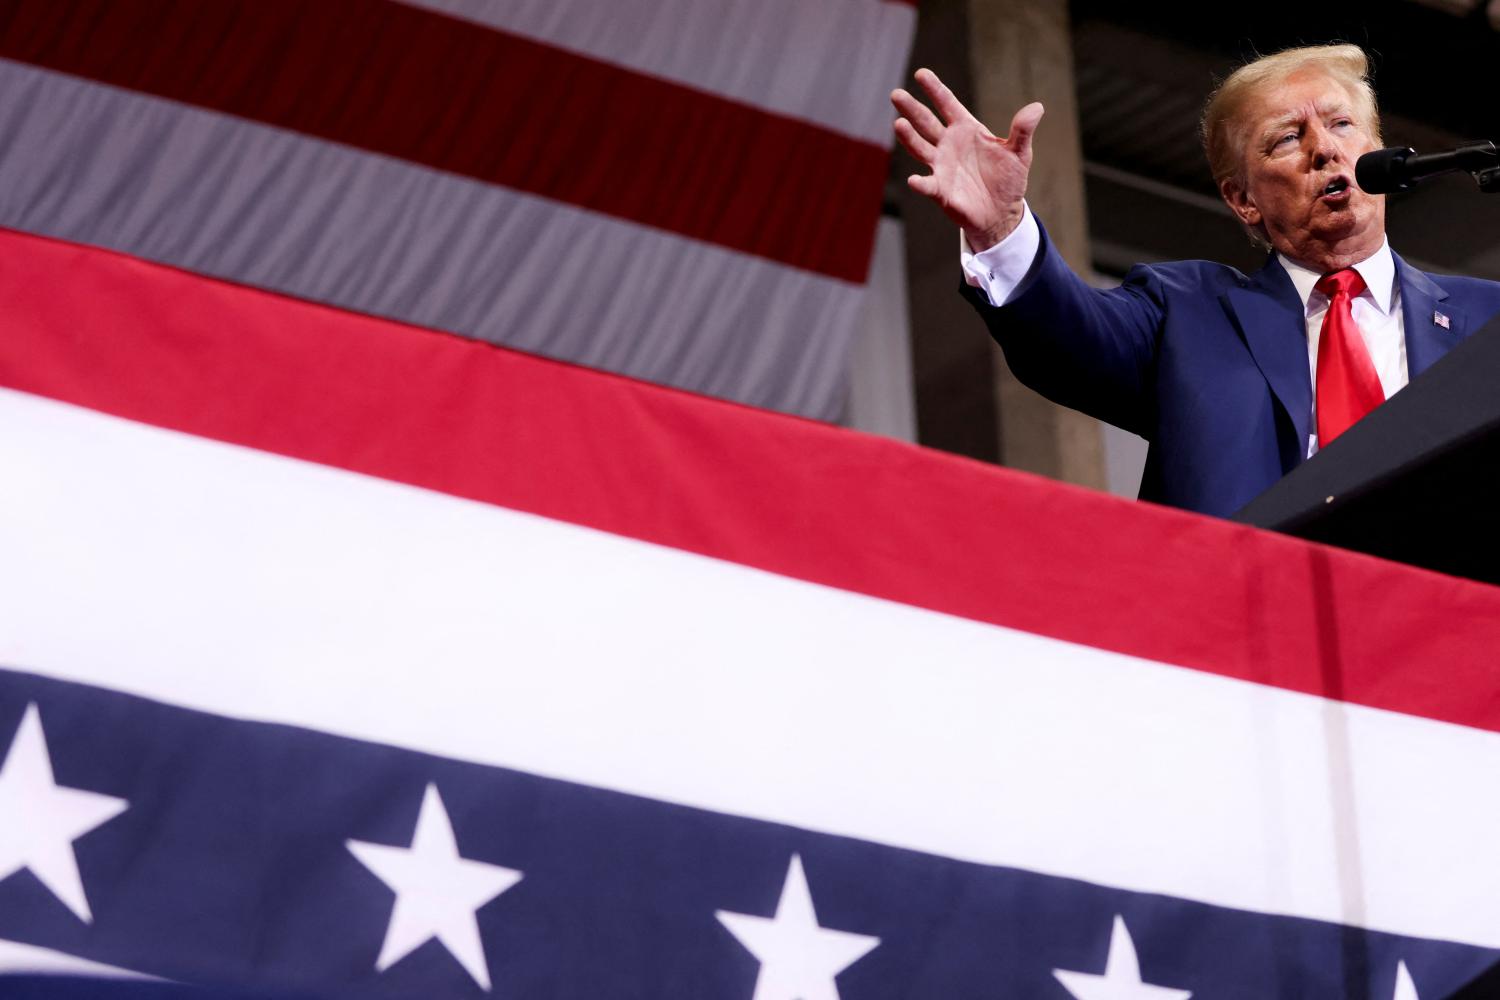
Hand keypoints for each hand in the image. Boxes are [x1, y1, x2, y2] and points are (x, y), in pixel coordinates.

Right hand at [891, 68, 1042, 251]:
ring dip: (909, 138)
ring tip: (898, 124)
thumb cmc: (1007, 178)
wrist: (1001, 211)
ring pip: (920, 148)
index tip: (921, 74)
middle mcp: (948, 144)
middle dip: (911, 108)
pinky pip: (928, 184)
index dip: (934, 89)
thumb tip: (1037, 108)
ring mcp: (941, 166)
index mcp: (966, 129)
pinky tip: (914, 180)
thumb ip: (1023, 131)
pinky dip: (921, 183)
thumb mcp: (1019, 153)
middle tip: (896, 94)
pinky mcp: (940, 190)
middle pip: (926, 122)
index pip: (947, 104)